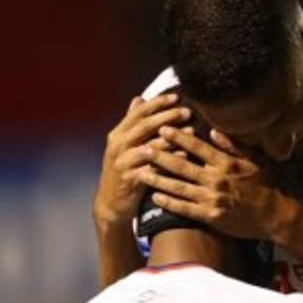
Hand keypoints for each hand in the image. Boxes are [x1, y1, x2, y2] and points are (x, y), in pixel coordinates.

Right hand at [93, 93, 190, 226]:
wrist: (111, 204)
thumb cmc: (122, 172)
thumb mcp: (123, 146)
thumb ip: (131, 123)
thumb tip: (139, 98)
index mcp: (117, 134)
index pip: (138, 112)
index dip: (157, 103)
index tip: (176, 97)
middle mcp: (118, 146)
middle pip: (145, 126)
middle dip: (168, 116)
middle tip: (187, 112)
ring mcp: (123, 163)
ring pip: (151, 145)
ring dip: (173, 138)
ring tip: (192, 132)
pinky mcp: (131, 179)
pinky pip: (154, 167)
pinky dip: (170, 160)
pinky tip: (185, 155)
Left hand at [138, 126, 295, 239]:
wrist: (276, 215)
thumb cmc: (267, 186)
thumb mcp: (254, 161)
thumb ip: (232, 146)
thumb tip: (214, 130)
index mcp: (226, 163)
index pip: (197, 146)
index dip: (178, 137)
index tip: (162, 129)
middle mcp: (217, 180)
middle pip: (182, 165)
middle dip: (160, 156)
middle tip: (142, 148)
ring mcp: (212, 199)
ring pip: (179, 187)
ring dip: (158, 179)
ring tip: (140, 171)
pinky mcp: (211, 216)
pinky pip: (185, 208)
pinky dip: (169, 202)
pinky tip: (155, 196)